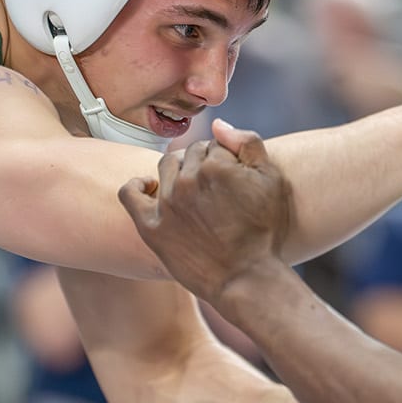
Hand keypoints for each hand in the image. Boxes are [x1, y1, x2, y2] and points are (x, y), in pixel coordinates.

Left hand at [119, 122, 290, 300]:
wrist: (247, 278)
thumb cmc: (264, 230)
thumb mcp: (271, 179)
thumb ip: (248, 142)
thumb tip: (218, 124)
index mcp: (217, 164)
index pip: (213, 145)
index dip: (224, 159)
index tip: (231, 179)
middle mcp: (188, 180)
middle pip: (188, 154)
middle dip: (201, 165)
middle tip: (214, 189)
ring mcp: (167, 204)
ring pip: (165, 167)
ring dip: (177, 173)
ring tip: (192, 192)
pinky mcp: (152, 227)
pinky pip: (130, 194)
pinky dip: (137, 186)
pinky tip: (149, 188)